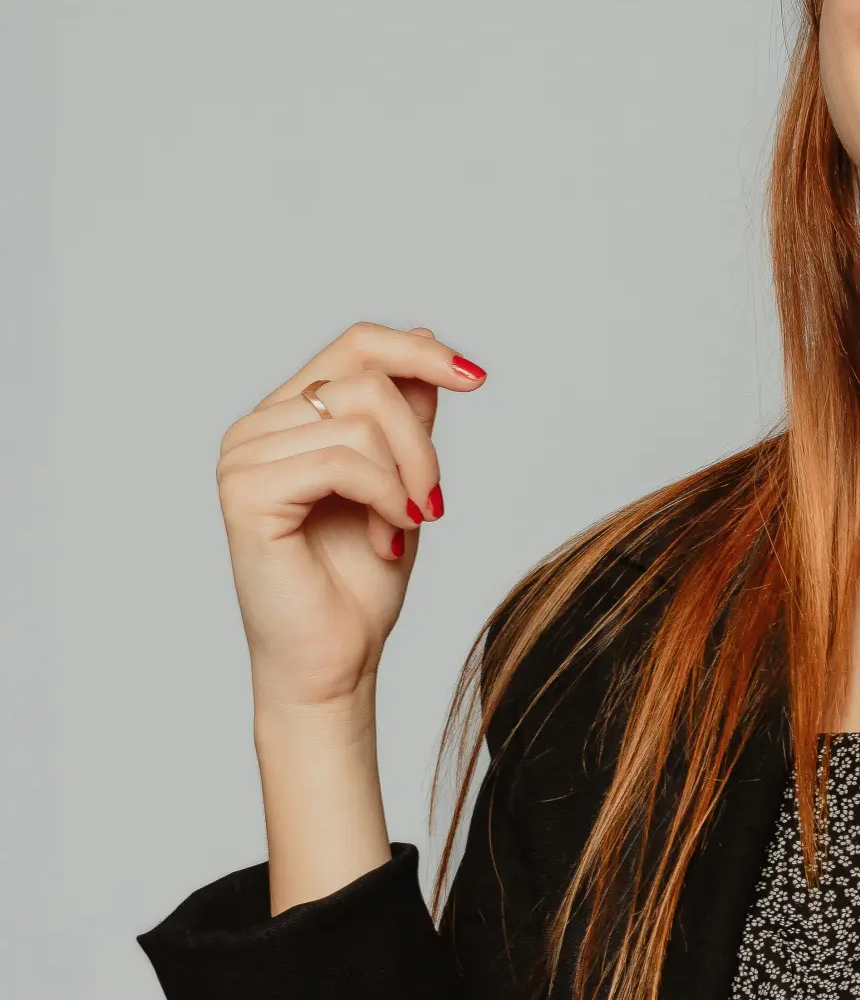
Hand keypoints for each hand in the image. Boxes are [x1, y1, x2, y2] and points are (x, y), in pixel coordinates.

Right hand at [217, 323, 487, 714]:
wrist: (335, 661)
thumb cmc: (360, 579)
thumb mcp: (402, 478)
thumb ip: (405, 414)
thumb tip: (427, 338)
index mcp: (286, 416)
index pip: (354, 345)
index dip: (419, 352)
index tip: (477, 379)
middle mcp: (255, 428)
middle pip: (366, 379)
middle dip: (422, 442)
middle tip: (432, 503)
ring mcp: (242, 457)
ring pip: (359, 419)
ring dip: (405, 478)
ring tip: (404, 526)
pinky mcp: (245, 492)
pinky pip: (341, 460)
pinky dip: (384, 497)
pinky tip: (388, 538)